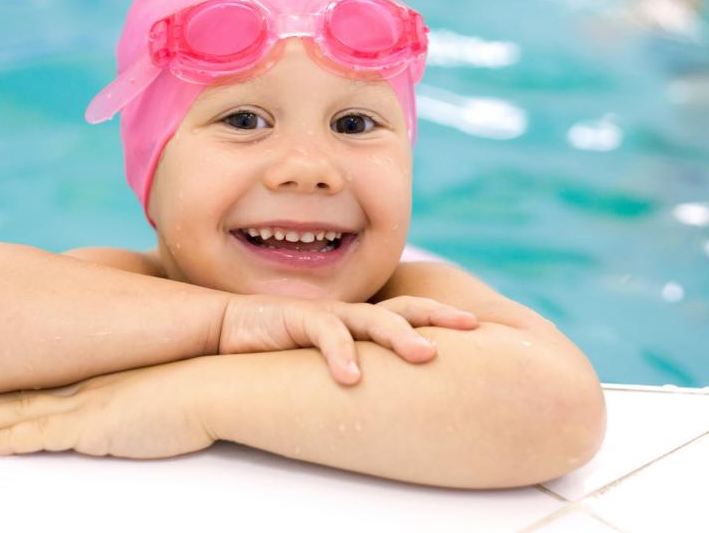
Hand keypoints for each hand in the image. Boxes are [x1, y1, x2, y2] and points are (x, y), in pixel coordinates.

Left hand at [0, 361, 209, 457]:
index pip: (45, 384)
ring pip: (19, 413)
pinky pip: (42, 435)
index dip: (8, 388)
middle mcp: (89, 387)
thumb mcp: (172, 385)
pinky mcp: (95, 427)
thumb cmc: (208, 385)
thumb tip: (150, 400)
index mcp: (105, 377)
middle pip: (21, 395)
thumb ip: (150, 391)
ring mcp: (90, 405)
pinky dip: (10, 439)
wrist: (220, 385)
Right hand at [219, 294, 477, 384]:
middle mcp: (351, 313)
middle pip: (404, 308)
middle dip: (438, 315)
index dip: (443, 316)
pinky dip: (341, 355)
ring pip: (373, 318)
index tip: (480, 326)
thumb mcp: (327, 358)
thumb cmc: (282, 347)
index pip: (411, 313)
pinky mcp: (298, 319)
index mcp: (362, 320)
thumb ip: (360, 367)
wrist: (228, 329)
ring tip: (427, 355)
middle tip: (470, 327)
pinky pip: (326, 334)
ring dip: (401, 336)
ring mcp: (327, 313)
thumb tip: (395, 400)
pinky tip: (352, 379)